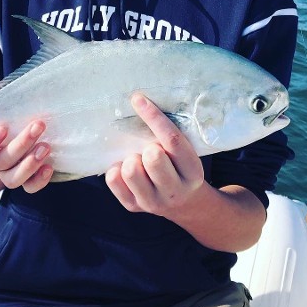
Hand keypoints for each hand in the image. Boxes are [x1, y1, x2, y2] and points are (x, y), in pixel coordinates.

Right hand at [0, 85, 53, 193]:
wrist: (1, 134)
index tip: (2, 129)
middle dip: (20, 145)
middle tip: (37, 126)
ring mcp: (5, 173)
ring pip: (12, 179)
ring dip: (30, 165)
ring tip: (46, 147)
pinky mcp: (23, 178)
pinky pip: (29, 187)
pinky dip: (39, 180)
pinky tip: (49, 167)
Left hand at [105, 93, 204, 217]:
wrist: (184, 203)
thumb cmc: (180, 166)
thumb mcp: (187, 154)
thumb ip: (171, 137)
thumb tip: (141, 102)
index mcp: (193, 172)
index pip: (173, 140)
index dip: (153, 117)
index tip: (138, 99)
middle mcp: (175, 190)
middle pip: (153, 158)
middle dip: (147, 147)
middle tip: (149, 148)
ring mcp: (153, 202)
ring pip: (130, 170)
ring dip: (131, 159)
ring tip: (138, 159)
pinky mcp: (133, 207)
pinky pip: (113, 179)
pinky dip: (116, 168)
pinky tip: (126, 167)